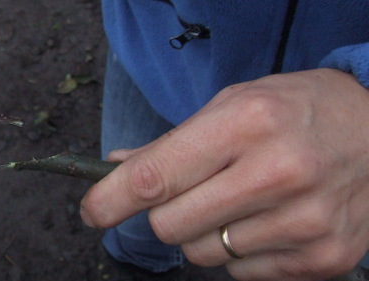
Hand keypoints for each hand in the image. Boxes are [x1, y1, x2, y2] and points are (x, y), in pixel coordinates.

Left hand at [81, 69, 368, 279]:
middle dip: (164, 213)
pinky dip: (242, 252)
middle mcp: (278, 172)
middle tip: (189, 192)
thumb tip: (116, 168)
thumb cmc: (299, 112)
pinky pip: (241, 273)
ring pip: (203, 254)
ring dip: (205, 233)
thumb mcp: (235, 103)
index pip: (154, 176)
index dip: (109, 199)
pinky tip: (270, 219)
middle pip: (170, 225)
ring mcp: (306, 221)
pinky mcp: (324, 258)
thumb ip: (173, 142)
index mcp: (248, 122)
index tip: (92, 210)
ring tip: (240, 200)